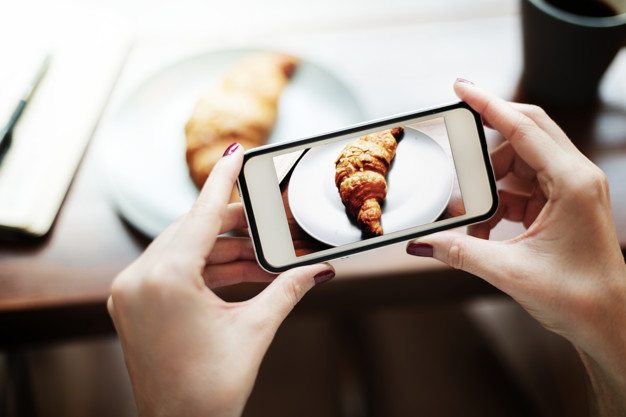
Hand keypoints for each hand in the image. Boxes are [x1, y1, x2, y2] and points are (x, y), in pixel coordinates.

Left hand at [108, 143, 333, 416]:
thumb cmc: (211, 388)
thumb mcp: (255, 329)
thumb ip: (287, 289)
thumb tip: (319, 269)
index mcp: (164, 278)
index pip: (200, 214)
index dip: (223, 180)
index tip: (236, 153)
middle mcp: (139, 278)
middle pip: (195, 231)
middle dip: (237, 227)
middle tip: (270, 221)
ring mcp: (131, 292)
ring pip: (186, 251)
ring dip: (227, 251)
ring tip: (266, 254)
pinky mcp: (134, 304)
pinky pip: (176, 271)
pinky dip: (209, 269)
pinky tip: (244, 270)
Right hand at [407, 80, 625, 414]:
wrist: (609, 322)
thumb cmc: (579, 297)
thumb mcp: (509, 271)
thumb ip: (459, 251)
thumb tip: (422, 242)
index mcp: (572, 182)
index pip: (524, 127)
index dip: (489, 104)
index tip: (461, 87)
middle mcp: (575, 177)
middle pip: (523, 135)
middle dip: (484, 146)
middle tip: (454, 148)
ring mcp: (569, 188)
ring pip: (518, 164)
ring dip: (488, 185)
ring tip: (468, 215)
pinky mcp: (562, 203)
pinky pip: (521, 188)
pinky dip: (497, 203)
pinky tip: (483, 229)